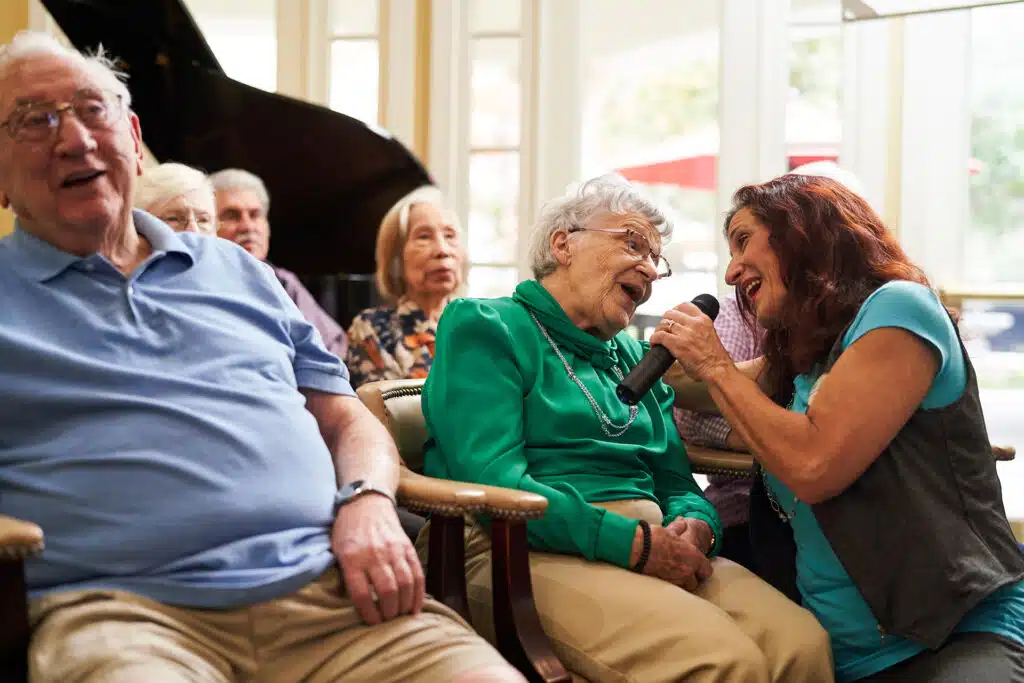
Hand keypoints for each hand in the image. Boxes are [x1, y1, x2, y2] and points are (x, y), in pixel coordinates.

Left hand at [331, 493, 424, 624]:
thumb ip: (345, 574)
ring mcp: (393, 550)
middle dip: (389, 612)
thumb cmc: (347, 529)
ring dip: (405, 605)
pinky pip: (417, 573)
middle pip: (387, 591)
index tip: (373, 623)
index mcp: (352, 558)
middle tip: (388, 620)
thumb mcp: (337, 551)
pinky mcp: (407, 547)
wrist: (366, 501)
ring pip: (405, 584)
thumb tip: (356, 604)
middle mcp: (374, 554)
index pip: (362, 594)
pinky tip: (416, 606)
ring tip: (401, 615)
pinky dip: (419, 593)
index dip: (369, 614)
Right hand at [633, 523, 712, 590]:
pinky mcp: (664, 584)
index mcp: (693, 557)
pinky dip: (669, 583)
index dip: (703, 569)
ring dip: (680, 582)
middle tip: (684, 571)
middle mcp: (687, 571)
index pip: (707, 570)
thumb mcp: (670, 530)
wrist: (640, 548)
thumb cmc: (656, 538)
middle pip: (695, 583)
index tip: (698, 566)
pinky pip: (671, 587)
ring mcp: (675, 579)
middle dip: (691, 578)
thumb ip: (679, 527)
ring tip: (673, 574)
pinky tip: (663, 576)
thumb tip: (681, 521)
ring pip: (683, 586)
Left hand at [648, 303, 733, 382]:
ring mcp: (686, 333)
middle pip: (670, 313)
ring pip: (663, 324)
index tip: (671, 318)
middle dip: (664, 321)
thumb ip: (698, 329)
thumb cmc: (714, 358)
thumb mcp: (709, 334)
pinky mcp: (677, 344)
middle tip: (663, 331)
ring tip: (658, 339)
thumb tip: (684, 330)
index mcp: (703, 319)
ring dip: (658, 331)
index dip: (674, 311)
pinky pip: (659, 336)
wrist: (718, 370)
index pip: (684, 305)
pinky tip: (655, 344)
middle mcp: (695, 323)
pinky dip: (654, 339)